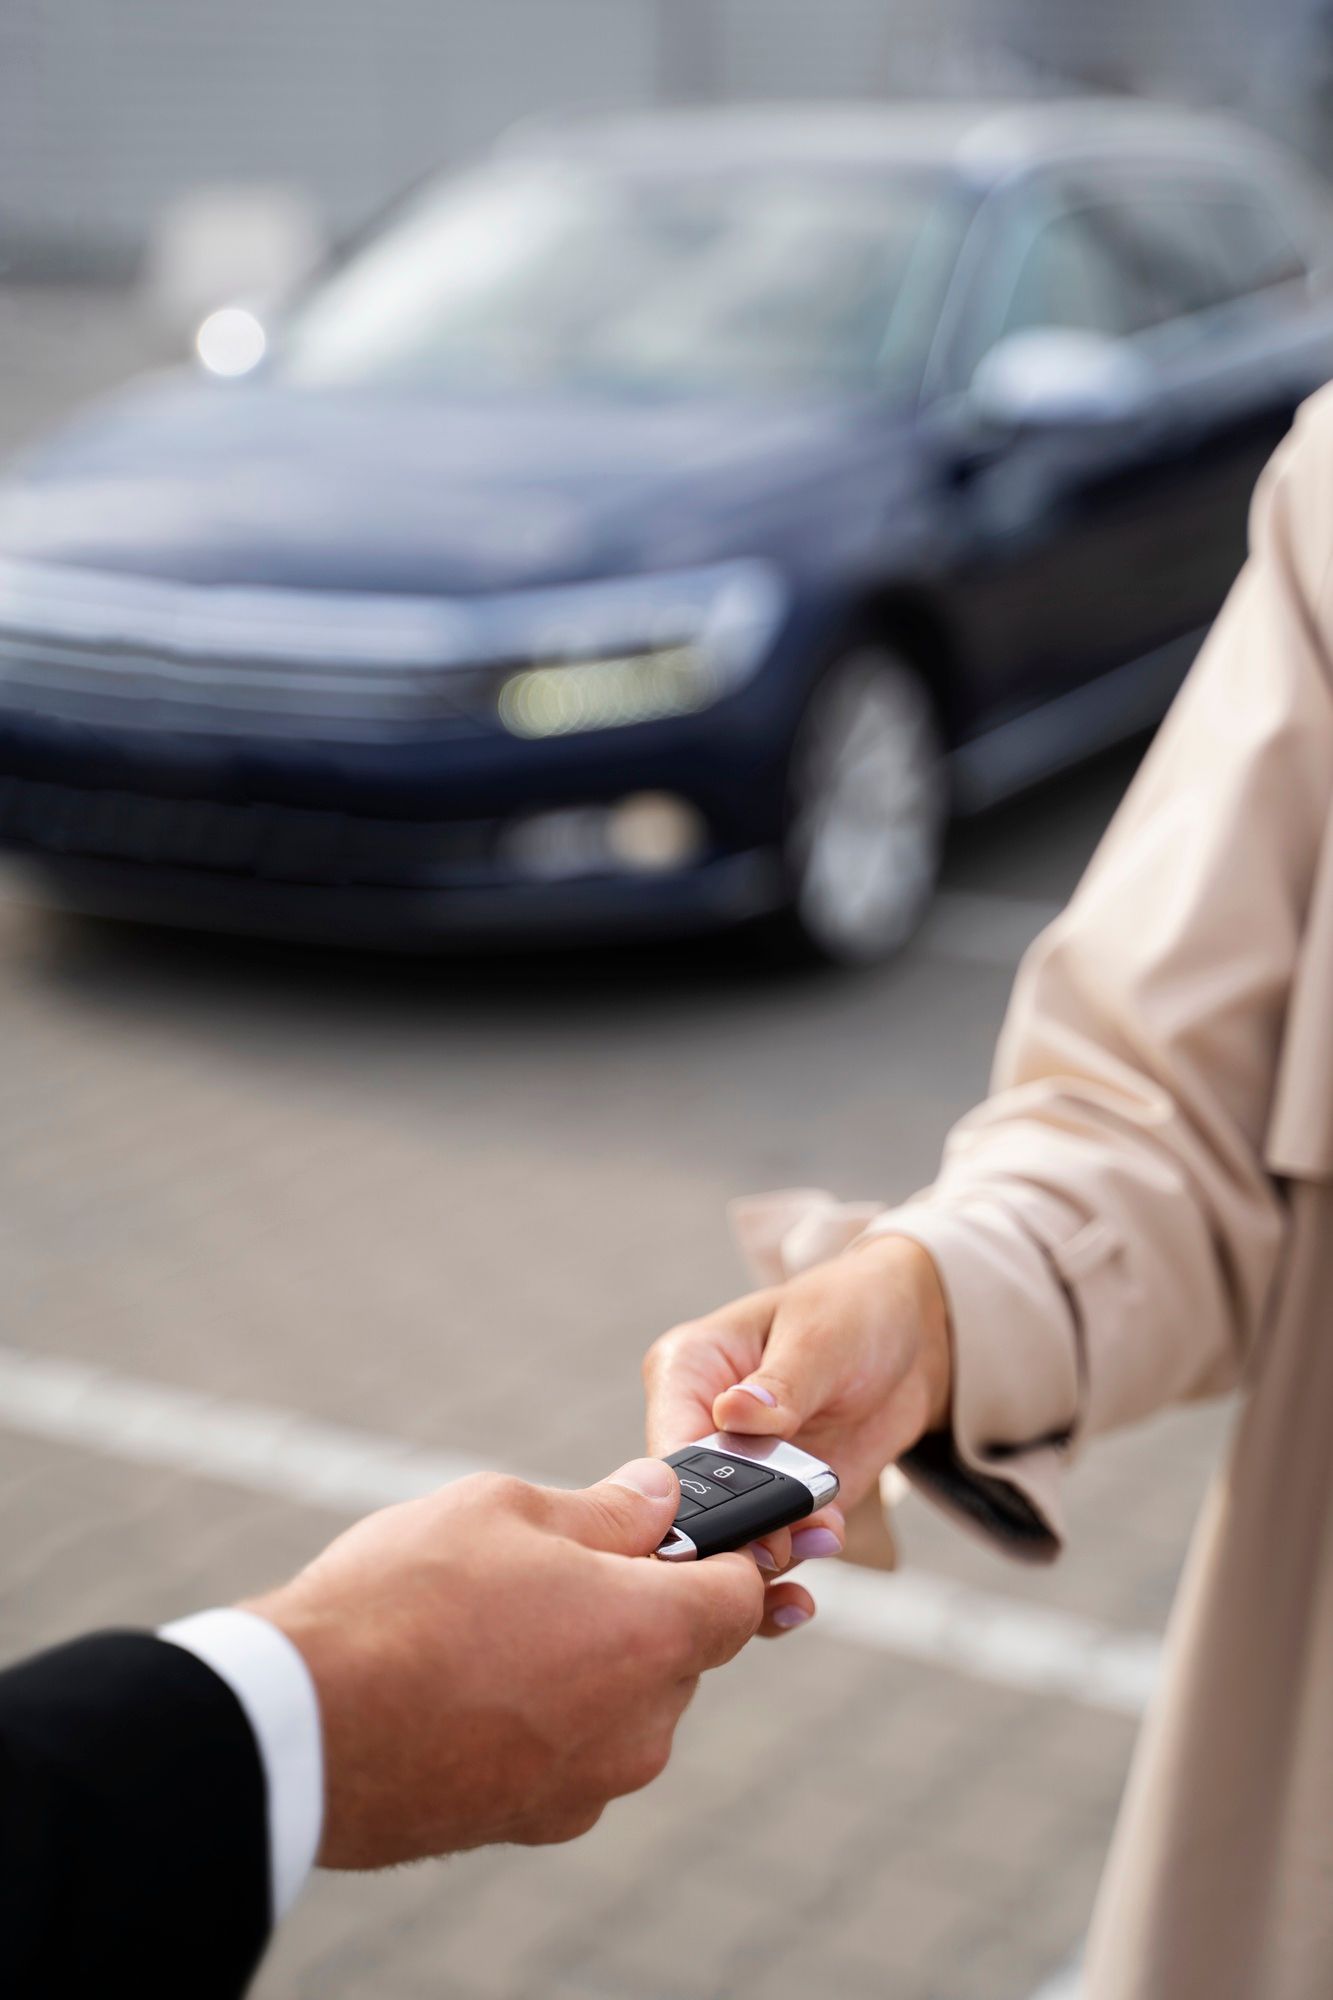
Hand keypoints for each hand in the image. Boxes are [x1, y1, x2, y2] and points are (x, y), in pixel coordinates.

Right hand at [246, 1459, 762, 1867]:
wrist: (305, 1726)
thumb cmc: (406, 1602)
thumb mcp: (505, 1510)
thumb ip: (602, 1509)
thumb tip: (656, 1500)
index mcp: (654, 1634)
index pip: (739, 1594)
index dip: (717, 1554)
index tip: (675, 1531)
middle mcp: (642, 1725)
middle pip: (680, 1652)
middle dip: (640, 1605)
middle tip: (559, 1565)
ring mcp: (588, 1786)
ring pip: (624, 1706)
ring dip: (589, 1664)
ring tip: (496, 1622)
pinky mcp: (531, 1824)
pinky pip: (570, 1755)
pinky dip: (544, 1718)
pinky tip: (472, 1681)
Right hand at [643, 1235, 950, 1624]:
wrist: (915, 1336)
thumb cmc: (854, 1310)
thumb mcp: (821, 1334)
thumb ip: (782, 1384)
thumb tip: (736, 1413)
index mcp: (685, 1372)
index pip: (667, 1450)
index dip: (692, 1500)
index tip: (734, 1528)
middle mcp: (698, 1428)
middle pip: (689, 1511)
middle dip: (733, 1541)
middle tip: (780, 1550)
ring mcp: (738, 1475)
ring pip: (725, 1547)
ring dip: (771, 1561)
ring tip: (824, 1537)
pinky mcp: (779, 1506)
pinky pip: (770, 1556)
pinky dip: (793, 1570)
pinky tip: (825, 1552)